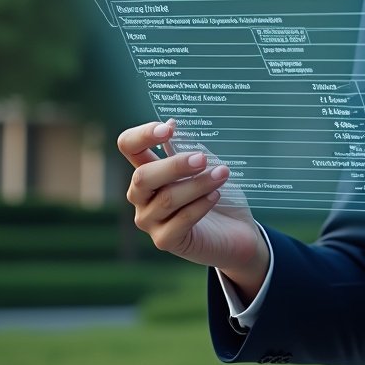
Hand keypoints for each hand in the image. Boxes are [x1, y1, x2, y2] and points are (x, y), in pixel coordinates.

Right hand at [117, 119, 269, 299]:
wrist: (236, 231)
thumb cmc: (217, 192)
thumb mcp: (205, 167)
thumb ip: (187, 149)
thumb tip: (172, 123)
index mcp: (148, 169)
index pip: (129, 146)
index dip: (142, 135)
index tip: (169, 129)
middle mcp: (142, 196)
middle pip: (143, 176)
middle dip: (174, 165)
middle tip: (203, 159)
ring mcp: (150, 220)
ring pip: (167, 199)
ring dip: (198, 184)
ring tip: (222, 174)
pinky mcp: (165, 241)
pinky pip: (179, 222)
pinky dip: (200, 206)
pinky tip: (216, 196)